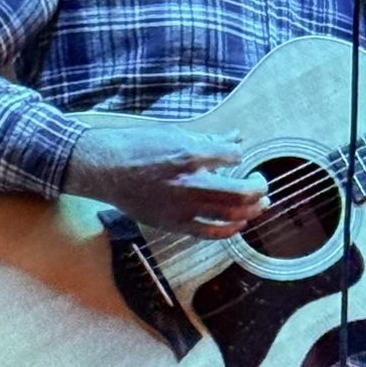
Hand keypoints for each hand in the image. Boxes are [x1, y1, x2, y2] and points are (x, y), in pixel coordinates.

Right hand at [63, 123, 269, 237]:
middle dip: (259, 188)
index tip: (237, 156)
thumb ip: (208, 139)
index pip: (233, 156)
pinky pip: (210, 233)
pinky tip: (238, 225)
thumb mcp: (173, 133)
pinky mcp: (174, 224)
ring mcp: (182, 207)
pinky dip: (229, 230)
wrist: (104, 168)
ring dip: (251, 211)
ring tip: (259, 205)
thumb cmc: (135, 147)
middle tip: (261, 184)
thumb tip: (235, 136)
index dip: (240, 155)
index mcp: (189, 154)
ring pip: (230, 216)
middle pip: (241, 193)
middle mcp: (189, 183)